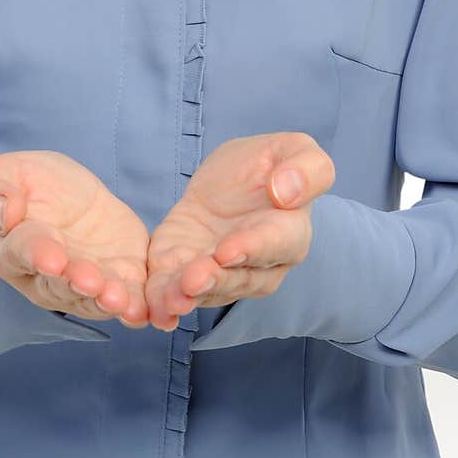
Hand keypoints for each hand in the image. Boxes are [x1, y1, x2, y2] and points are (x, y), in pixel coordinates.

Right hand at [0, 150, 150, 328]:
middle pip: (60, 284)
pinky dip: (134, 307)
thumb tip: (4, 212)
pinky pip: (126, 298)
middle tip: (90, 281)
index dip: (38, 255)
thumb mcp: (2, 174)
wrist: (68, 194)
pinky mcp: (118, 280)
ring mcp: (83, 283)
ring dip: (106, 300)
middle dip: (76, 282)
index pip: (24, 252)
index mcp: (14, 248)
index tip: (52, 259)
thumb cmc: (27, 185)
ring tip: (118, 299)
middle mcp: (46, 277)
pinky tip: (142, 311)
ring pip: (93, 298)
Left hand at [143, 133, 335, 331]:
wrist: (233, 178)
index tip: (227, 251)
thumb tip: (286, 192)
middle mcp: (258, 265)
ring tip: (169, 299)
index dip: (251, 249)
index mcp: (288, 233)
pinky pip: (173, 287)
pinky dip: (161, 298)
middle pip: (237, 279)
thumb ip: (307, 169)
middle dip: (214, 280)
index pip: (273, 245)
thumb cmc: (272, 165)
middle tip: (192, 280)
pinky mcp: (184, 268)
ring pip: (204, 290)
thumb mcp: (296, 150)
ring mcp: (220, 272)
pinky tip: (150, 307)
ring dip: (185, 296)